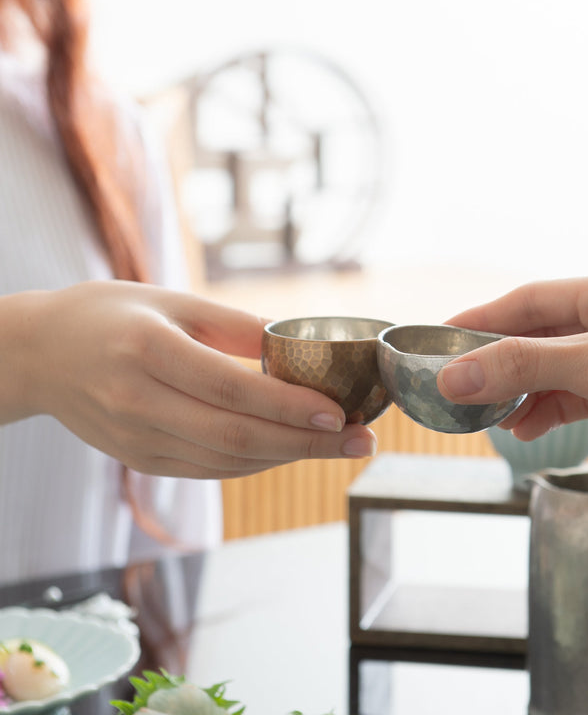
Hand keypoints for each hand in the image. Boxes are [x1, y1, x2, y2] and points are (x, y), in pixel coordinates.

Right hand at [4, 281, 375, 477]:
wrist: (39, 354)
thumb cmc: (110, 315)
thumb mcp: (172, 301)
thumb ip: (237, 326)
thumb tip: (301, 343)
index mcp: (149, 352)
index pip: (231, 391)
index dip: (290, 407)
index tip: (340, 412)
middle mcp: (139, 403)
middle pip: (238, 438)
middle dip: (309, 444)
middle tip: (363, 442)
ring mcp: (137, 441)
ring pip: (229, 462)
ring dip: (291, 456)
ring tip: (341, 446)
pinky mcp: (141, 461)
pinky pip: (211, 470)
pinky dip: (258, 462)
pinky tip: (293, 449)